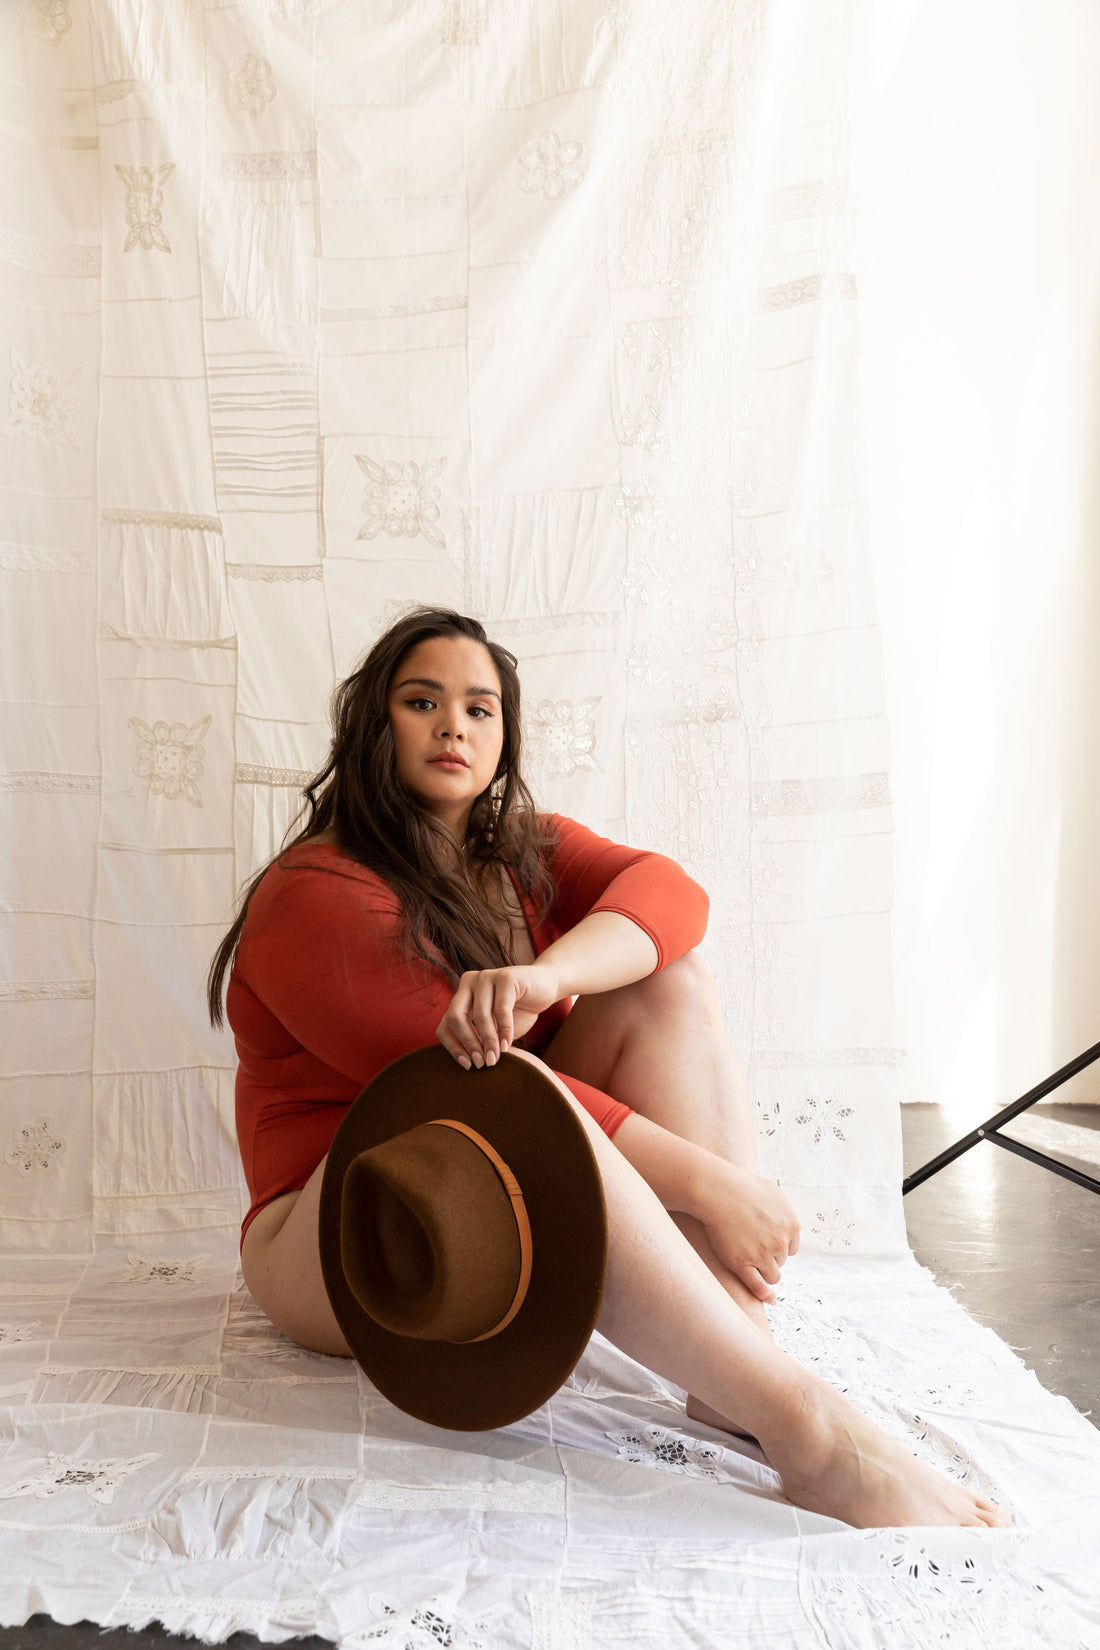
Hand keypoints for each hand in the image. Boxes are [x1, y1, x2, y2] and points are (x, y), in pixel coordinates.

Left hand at [436, 964, 562, 1069]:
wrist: (546, 987)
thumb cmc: (519, 1010)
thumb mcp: (495, 1029)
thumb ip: (482, 1040)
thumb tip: (471, 1064)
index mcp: (461, 996)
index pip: (445, 1024)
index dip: (453, 1047)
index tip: (468, 1065)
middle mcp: (469, 983)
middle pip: (455, 1017)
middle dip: (468, 1043)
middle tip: (482, 1063)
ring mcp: (486, 976)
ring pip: (479, 1015)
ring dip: (488, 1041)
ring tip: (495, 1058)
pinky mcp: (505, 976)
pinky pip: (501, 1009)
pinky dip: (504, 1030)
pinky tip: (508, 1045)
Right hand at [695, 1161, 800, 1304]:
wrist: (717, 1191)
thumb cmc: (741, 1187)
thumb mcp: (773, 1193)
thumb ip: (784, 1211)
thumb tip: (790, 1224)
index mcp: (791, 1226)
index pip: (791, 1247)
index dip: (778, 1246)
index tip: (765, 1241)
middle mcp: (780, 1242)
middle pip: (780, 1260)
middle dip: (769, 1255)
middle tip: (750, 1243)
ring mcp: (762, 1255)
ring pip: (772, 1275)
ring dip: (764, 1271)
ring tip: (748, 1259)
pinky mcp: (743, 1264)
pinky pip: (758, 1287)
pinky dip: (765, 1295)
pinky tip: (769, 1300)